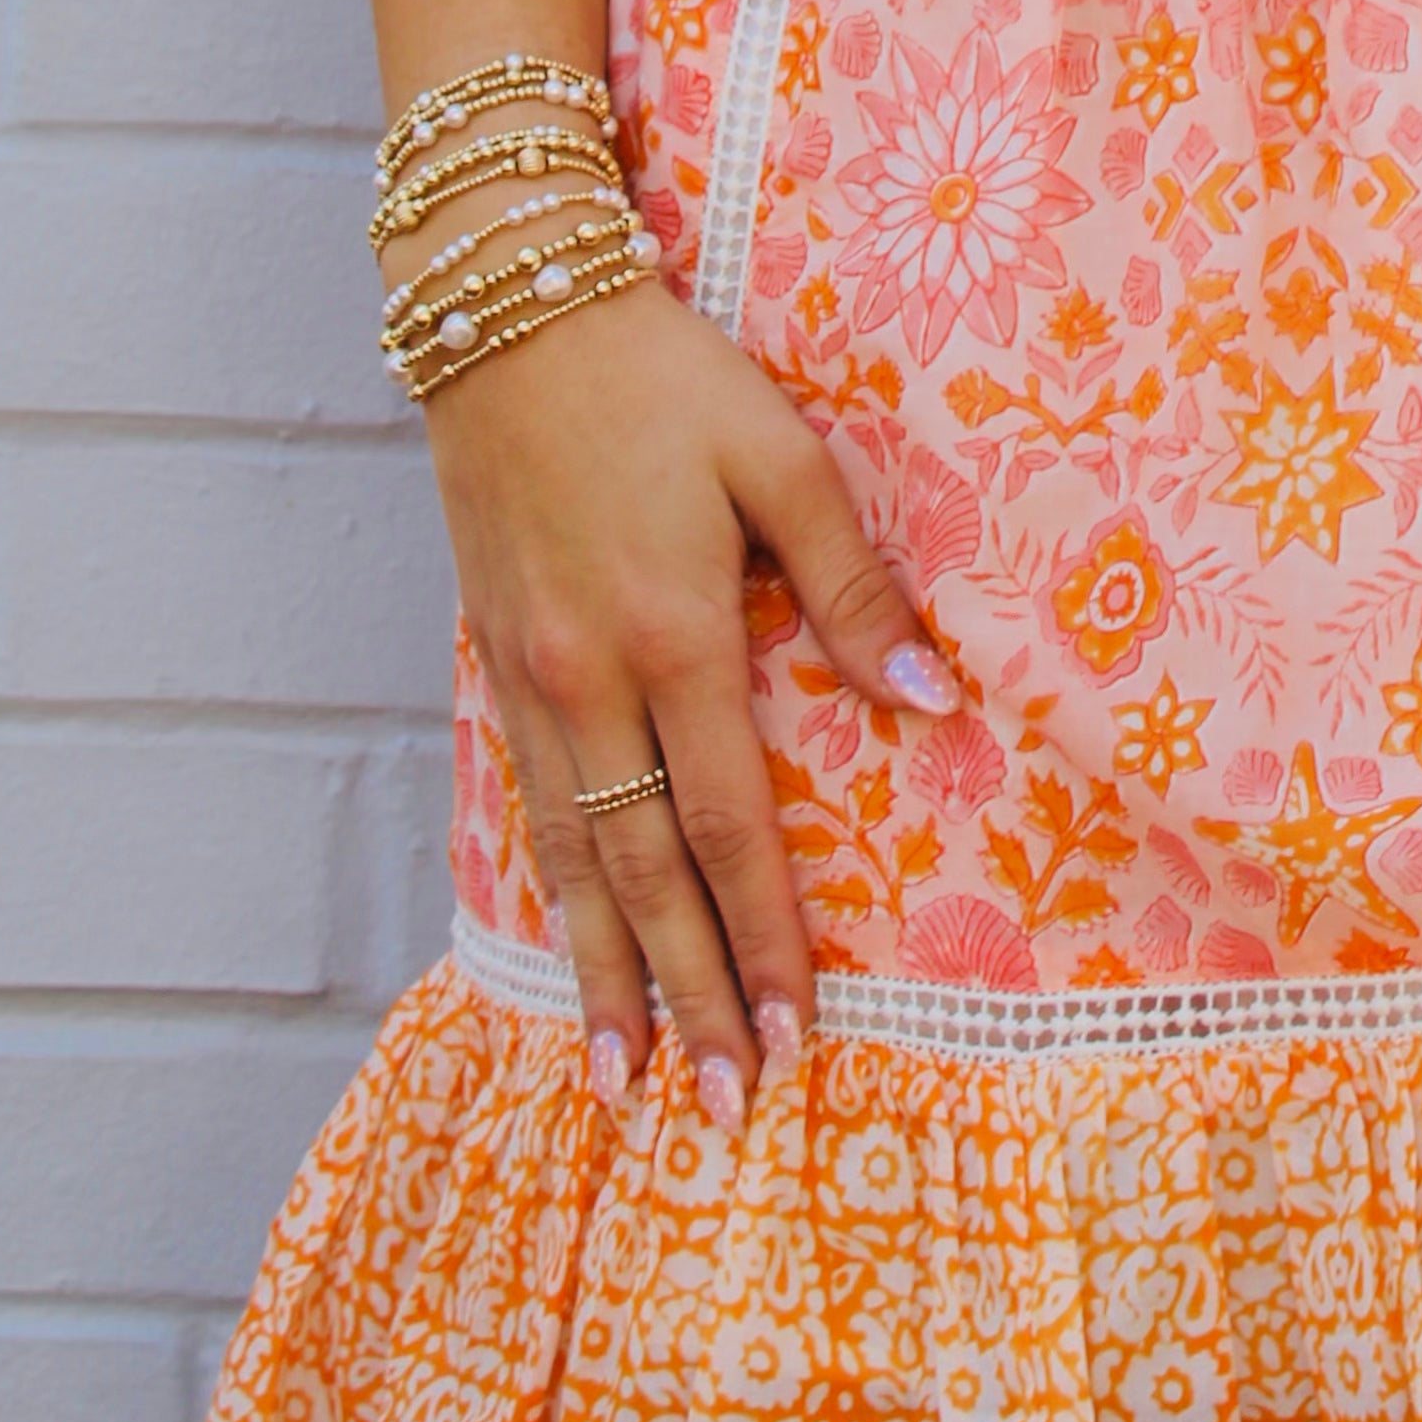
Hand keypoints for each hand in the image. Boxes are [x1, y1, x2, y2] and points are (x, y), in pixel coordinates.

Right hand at [417, 278, 955, 1119]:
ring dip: (602, 975)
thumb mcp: (778, 452)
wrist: (507, 308)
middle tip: (718, 1112)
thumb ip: (848, 581)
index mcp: (673, 636)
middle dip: (686, 1001)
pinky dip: (547, 894)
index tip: (791, 1036)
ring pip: (568, 863)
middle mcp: (591, 682)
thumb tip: (929, 694)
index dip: (762, 939)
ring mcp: (529, 679)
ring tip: (620, 1079)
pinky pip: (527, 808)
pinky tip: (562, 943)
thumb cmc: (660, 373)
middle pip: (643, 877)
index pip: (729, 827)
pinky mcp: (492, 659)